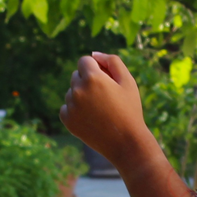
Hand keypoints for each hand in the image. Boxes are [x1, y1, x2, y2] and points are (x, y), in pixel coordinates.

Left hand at [60, 53, 149, 170]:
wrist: (126, 143)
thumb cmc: (130, 110)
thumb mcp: (128, 81)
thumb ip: (112, 61)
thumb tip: (94, 54)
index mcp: (93, 78)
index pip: (84, 61)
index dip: (96, 68)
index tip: (106, 80)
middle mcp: (78, 90)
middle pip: (76, 76)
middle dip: (88, 81)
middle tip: (106, 97)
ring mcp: (71, 106)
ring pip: (71, 92)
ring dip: (82, 96)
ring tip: (100, 109)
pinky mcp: (67, 120)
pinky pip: (66, 107)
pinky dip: (76, 110)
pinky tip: (91, 118)